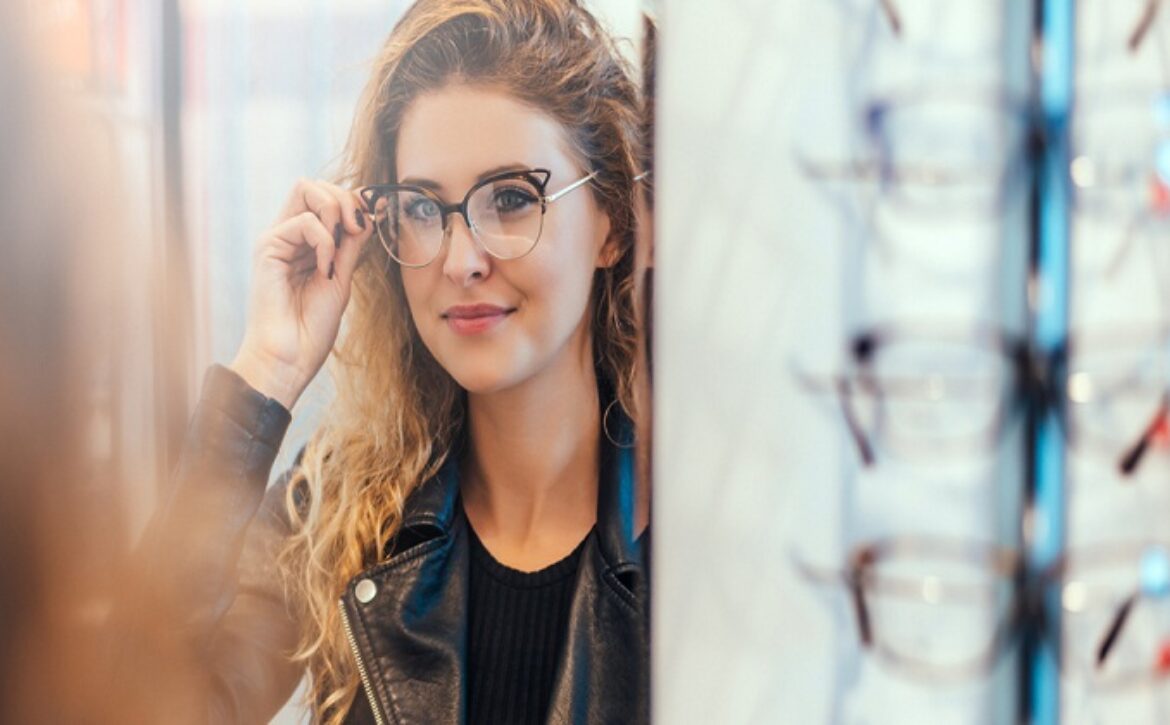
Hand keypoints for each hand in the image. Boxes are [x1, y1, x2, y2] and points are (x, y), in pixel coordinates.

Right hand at [230, 178, 371, 409]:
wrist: (290, 357)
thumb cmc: (313, 326)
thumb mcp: (341, 278)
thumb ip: (350, 245)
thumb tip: (367, 212)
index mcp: (305, 242)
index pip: (325, 197)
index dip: (352, 200)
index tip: (372, 218)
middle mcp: (288, 235)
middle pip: (312, 184)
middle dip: (344, 198)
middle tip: (357, 228)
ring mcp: (276, 239)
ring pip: (307, 190)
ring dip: (335, 214)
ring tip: (339, 251)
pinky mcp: (267, 247)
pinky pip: (305, 222)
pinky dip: (324, 242)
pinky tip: (323, 270)